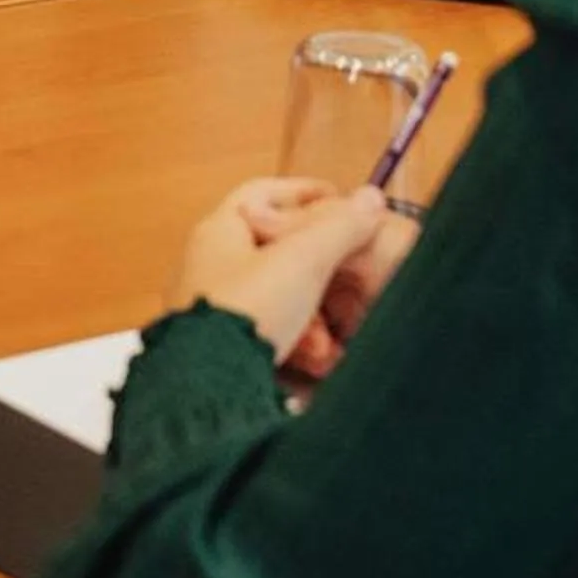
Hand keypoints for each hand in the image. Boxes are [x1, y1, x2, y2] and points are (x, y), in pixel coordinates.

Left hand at [169, 177, 415, 372]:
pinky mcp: (217, 345)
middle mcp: (207, 264)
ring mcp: (210, 307)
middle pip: (275, 251)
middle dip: (318, 269)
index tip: (342, 203)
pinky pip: (265, 334)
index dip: (306, 193)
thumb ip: (338, 228)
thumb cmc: (247, 311)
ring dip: (311, 317)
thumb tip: (369, 199)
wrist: (210, 385)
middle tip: (349, 279)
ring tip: (330, 341)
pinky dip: (294, 343)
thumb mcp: (303, 261)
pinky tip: (315, 361)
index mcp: (218, 231)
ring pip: (275, 298)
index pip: (264, 193)